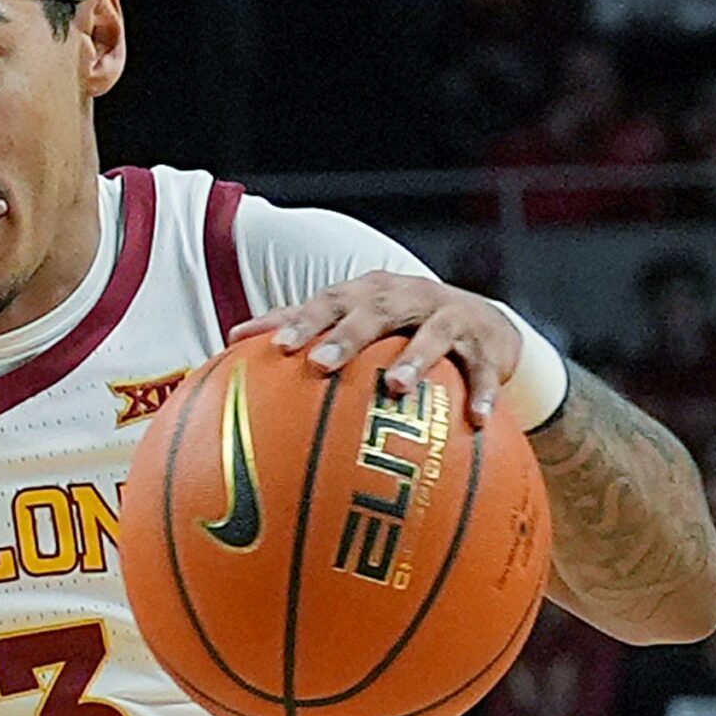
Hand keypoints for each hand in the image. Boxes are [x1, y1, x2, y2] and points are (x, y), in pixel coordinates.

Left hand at [230, 270, 521, 426]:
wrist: (485, 324)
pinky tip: (477, 421)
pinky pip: (485, 370)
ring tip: (397, 388)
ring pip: (432, 334)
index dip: (300, 321)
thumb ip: (301, 329)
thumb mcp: (355, 321)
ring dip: (415, 360)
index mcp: (368, 293)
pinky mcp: (487, 344)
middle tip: (320, 364)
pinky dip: (483, 393)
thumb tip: (228, 340)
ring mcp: (449, 317)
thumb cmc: (399, 328)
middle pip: (374, 311)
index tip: (272, 346)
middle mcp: (407, 297)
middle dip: (346, 336)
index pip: (327, 302)